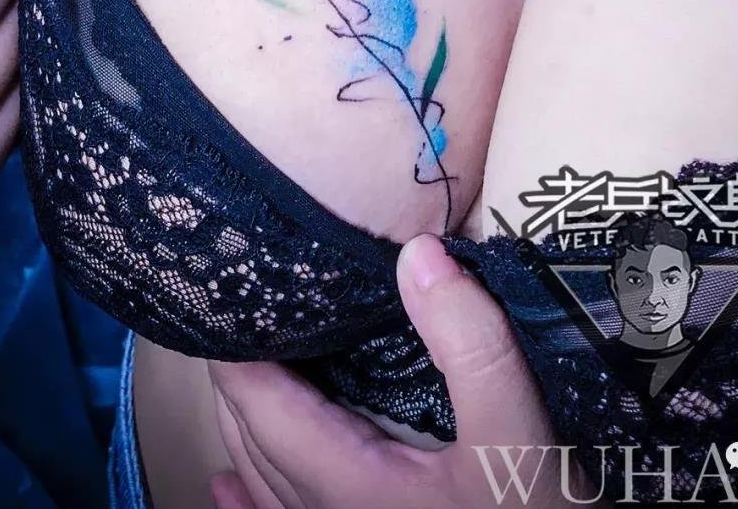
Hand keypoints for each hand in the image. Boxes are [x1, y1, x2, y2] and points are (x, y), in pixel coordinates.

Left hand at [207, 233, 600, 508]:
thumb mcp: (519, 437)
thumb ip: (472, 345)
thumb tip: (417, 253)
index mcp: (347, 482)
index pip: (259, 403)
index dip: (231, 348)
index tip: (218, 285)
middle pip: (253, 438)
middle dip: (237, 374)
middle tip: (236, 303)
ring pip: (265, 480)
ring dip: (245, 423)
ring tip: (236, 368)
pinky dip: (248, 496)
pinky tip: (227, 486)